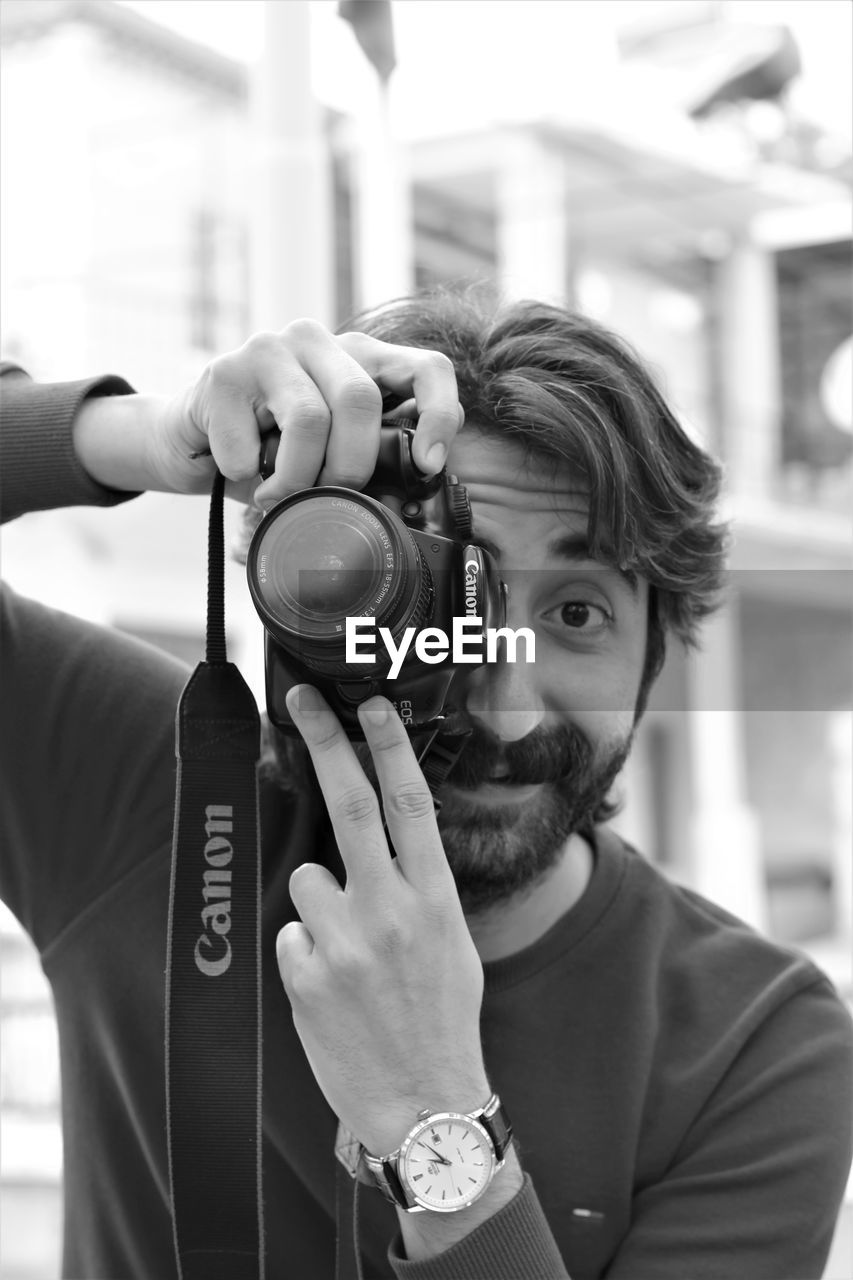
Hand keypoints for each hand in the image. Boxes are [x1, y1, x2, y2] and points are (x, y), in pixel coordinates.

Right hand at [154, 320, 463, 504]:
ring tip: (278, 496)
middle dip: (350, 467)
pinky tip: (239, 470)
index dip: (438, 416)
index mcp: (360, 358)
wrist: (192, 442)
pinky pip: (250, 442)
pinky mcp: (223, 373)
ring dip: (295, 478)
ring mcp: (269, 348)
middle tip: (329, 498)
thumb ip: (375, 455)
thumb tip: (420, 479)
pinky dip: (247, 474)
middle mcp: (318, 341)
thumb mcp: (333, 453)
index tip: (427, 465)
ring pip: (309, 420)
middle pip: (361, 400)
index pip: (427, 368)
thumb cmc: (271, 451)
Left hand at [276, 686, 488, 1156]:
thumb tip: (384, 844)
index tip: (371, 703)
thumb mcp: (454, 945)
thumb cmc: (443, 1018)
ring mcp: (344, 943)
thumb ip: (419, 890)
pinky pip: (293, 936)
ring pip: (309, 880)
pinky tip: (334, 991)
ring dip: (322, 903)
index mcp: (434, 899)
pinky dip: (308, 954)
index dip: (388, 747)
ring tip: (351, 956)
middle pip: (348, 805)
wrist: (423, 1104)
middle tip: (300, 699)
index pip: (411, 804)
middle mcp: (389, 911)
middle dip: (324, 742)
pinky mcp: (305, 976)